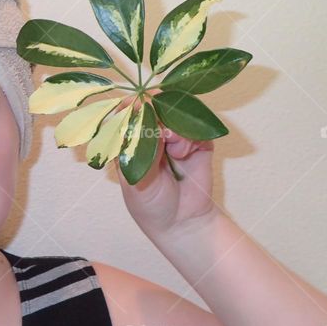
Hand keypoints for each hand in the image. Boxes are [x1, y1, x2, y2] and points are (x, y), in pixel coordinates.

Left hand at [115, 98, 219, 239]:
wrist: (181, 222)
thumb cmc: (149, 202)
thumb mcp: (133, 175)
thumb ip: (138, 144)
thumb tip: (140, 112)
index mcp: (131, 139)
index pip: (128, 112)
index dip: (132, 105)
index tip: (135, 103)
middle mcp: (153, 134)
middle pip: (155, 106)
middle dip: (157, 113)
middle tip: (160, 131)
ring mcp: (176, 137)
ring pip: (177, 114)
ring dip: (175, 130)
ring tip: (173, 153)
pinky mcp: (198, 142)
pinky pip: (197, 127)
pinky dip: (190, 139)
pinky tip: (183, 156)